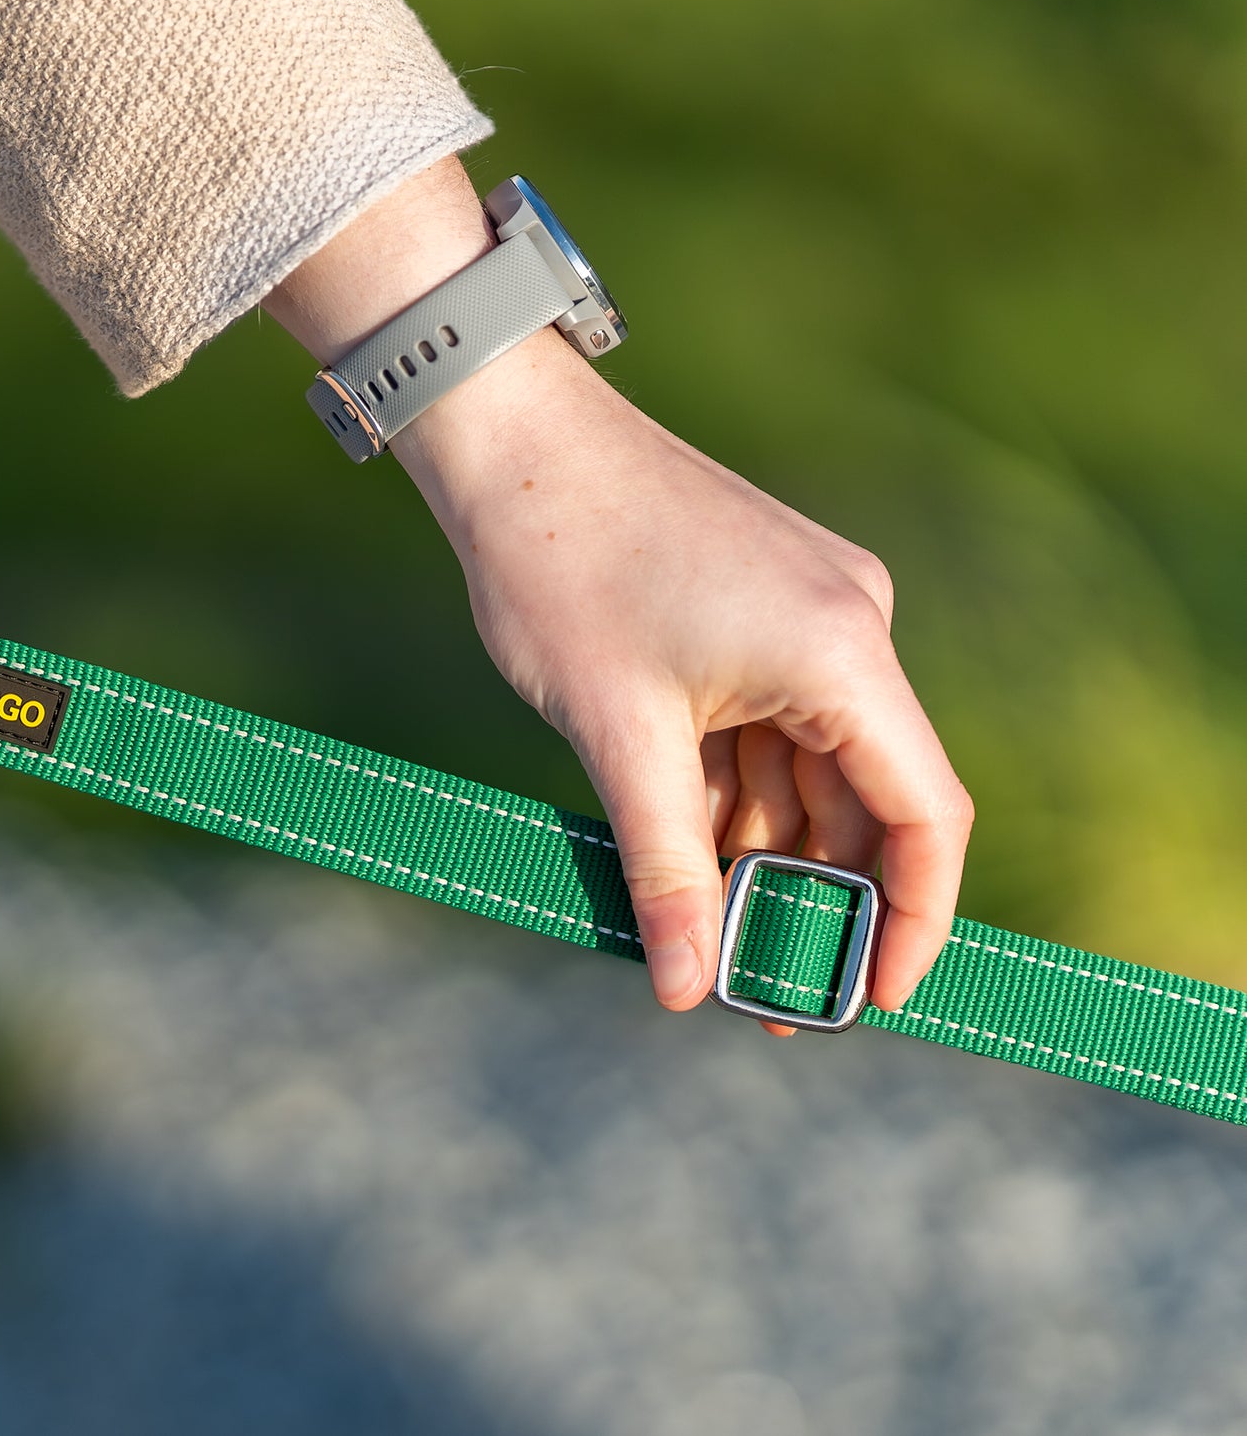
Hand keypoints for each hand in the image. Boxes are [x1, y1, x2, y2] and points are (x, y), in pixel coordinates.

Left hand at [264, 157, 972, 1019]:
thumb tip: (686, 989)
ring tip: (710, 935)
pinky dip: (738, 794)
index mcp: (844, 655)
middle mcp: (849, 630)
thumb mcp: (619, 736)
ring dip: (767, 851)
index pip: (923, 816)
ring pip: (811, 770)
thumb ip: (666, 869)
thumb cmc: (561, 567)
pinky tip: (692, 855)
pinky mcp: (762, 611)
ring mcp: (807, 616)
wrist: (512, 436)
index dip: (912, 922)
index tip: (874, 998)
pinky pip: (772, 728)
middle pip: (866, 799)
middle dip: (816, 899)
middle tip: (765, 990)